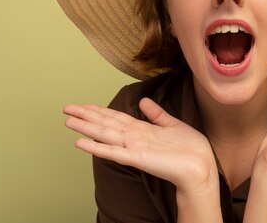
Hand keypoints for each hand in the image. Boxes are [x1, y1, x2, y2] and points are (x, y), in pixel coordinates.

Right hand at [63, 98, 217, 193]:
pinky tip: (81, 143)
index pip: (115, 118)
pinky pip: (113, 152)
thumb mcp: (171, 124)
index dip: (99, 110)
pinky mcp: (136, 158)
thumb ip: (156, 114)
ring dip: (86, 128)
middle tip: (66, 108)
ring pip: (104, 135)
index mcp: (141, 130)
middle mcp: (133, 138)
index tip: (84, 105)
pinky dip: (96, 147)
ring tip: (68, 121)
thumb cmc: (189, 148)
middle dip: (85, 116)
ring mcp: (133, 148)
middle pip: (105, 124)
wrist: (200, 166)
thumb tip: (143, 100)